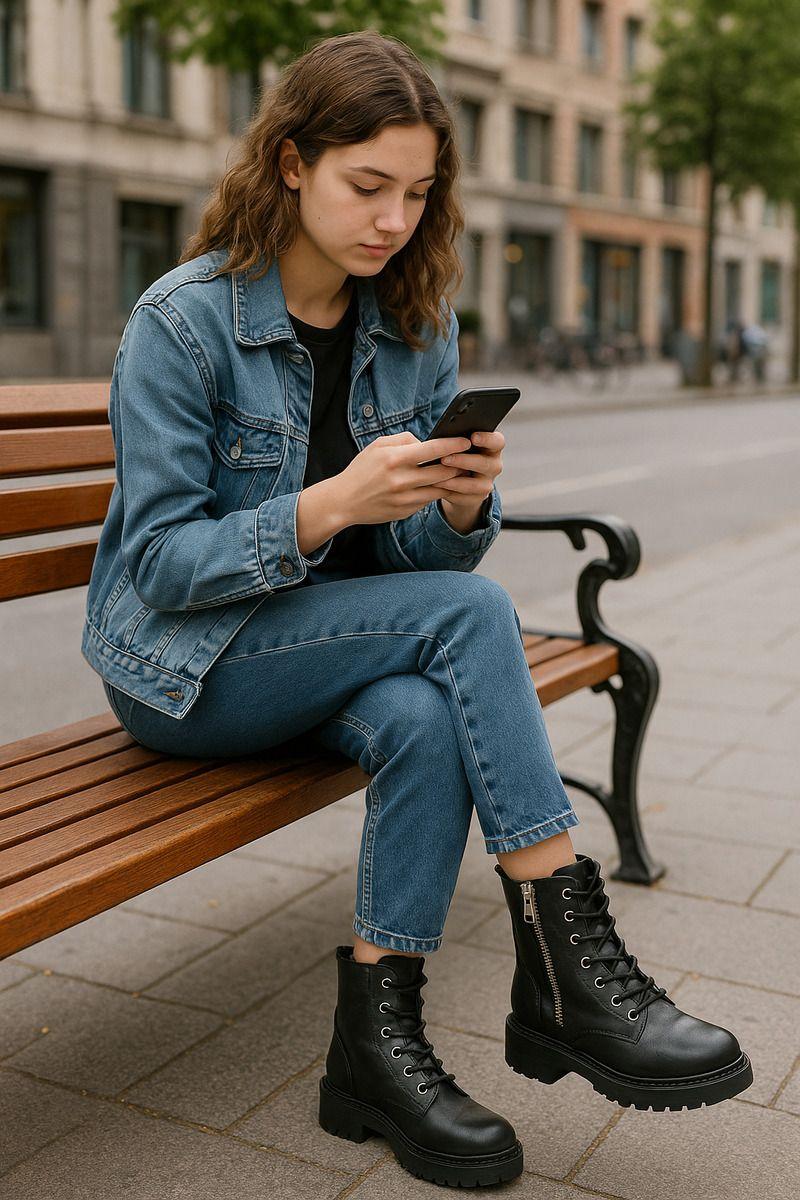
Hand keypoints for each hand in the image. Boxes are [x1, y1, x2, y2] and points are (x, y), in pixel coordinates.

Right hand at [335, 430, 472, 525]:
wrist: (344, 501)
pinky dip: (435, 491)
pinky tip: (438, 485)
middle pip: (443, 471)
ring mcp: (405, 499)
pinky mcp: (406, 511)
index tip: (466, 441)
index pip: (433, 449)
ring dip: (451, 480)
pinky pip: (428, 500)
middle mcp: (402, 480)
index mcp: (395, 459)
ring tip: (458, 472)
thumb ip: (404, 439)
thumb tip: (427, 442)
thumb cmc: (362, 470)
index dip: (454, 444)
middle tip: (467, 458)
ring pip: (440, 488)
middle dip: (459, 464)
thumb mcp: (378, 446)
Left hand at [436, 429, 503, 530]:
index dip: (487, 439)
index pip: (497, 441)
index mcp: (492, 447)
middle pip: (485, 463)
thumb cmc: (457, 454)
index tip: (473, 437)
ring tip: (437, 477)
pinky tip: (437, 487)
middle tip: (445, 458)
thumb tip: (441, 438)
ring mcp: (487, 484)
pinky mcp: (477, 499)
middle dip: (464, 461)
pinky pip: (464, 497)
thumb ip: (456, 440)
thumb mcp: (459, 445)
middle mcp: (494, 465)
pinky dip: (449, 492)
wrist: (458, 480)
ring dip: (455, 481)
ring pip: (475, 484)